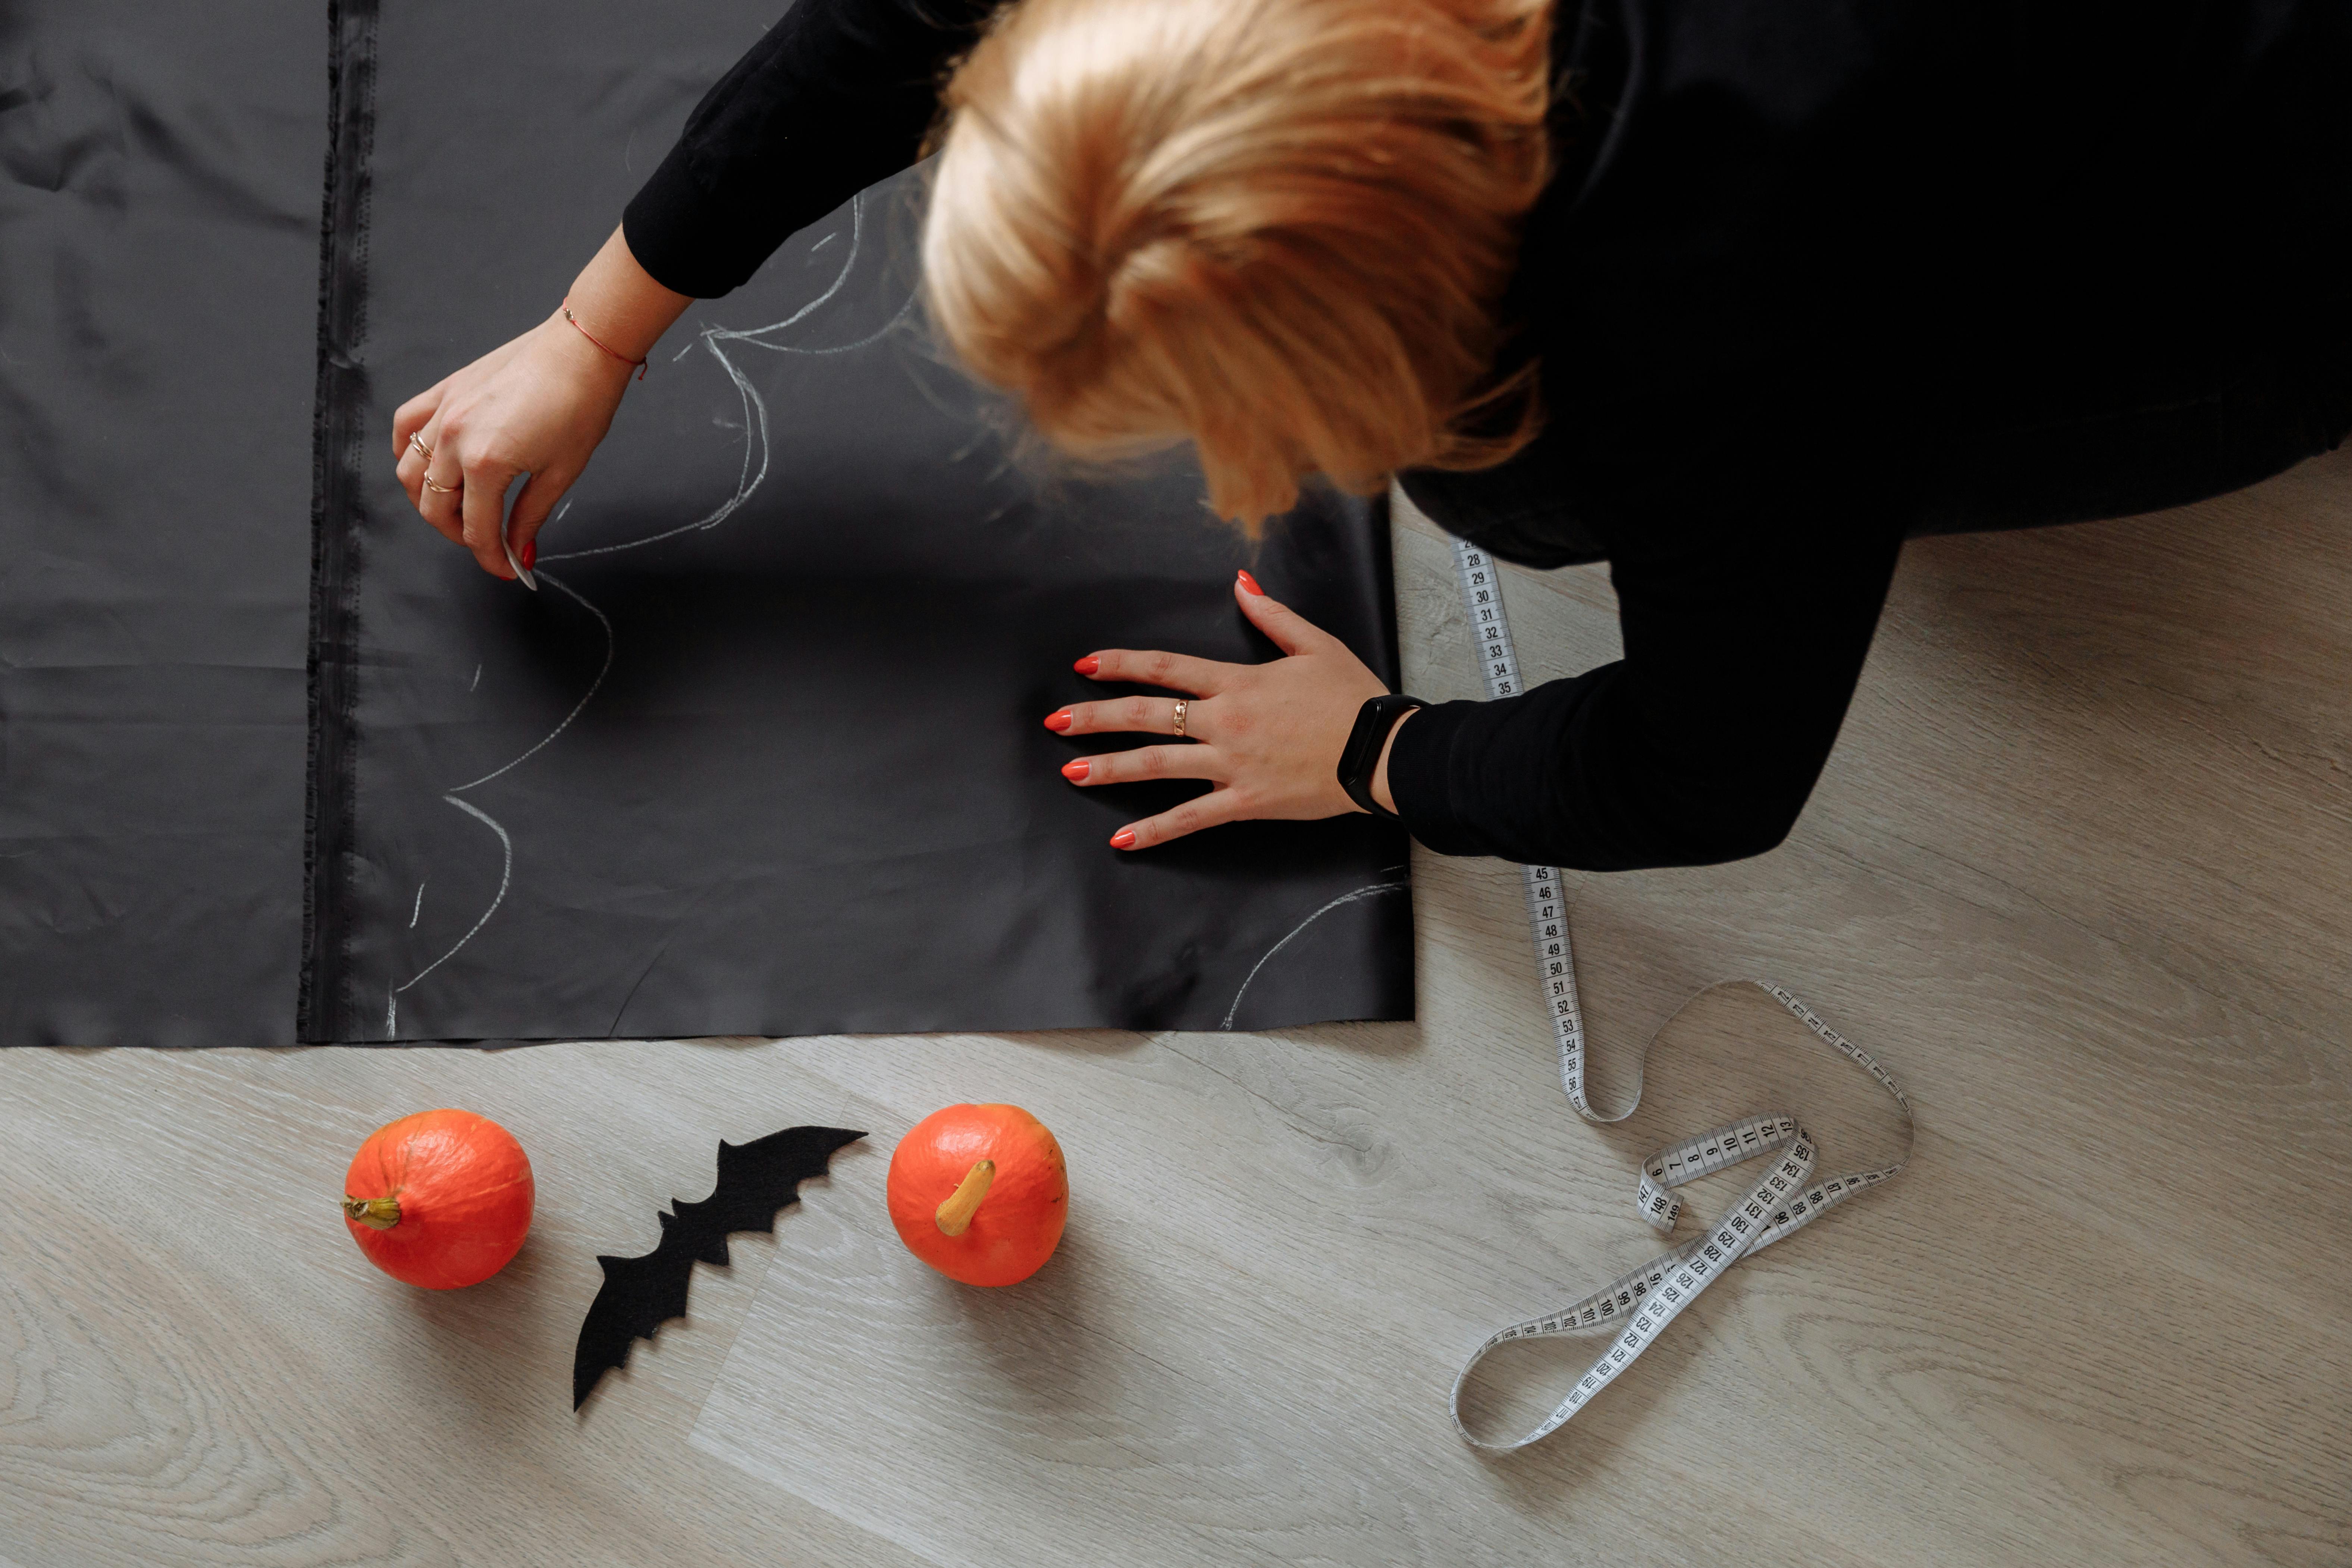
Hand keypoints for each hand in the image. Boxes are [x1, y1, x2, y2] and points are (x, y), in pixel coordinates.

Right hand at [392, 314, 632, 579]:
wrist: (581, 349)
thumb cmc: (580, 405)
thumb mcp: (560, 473)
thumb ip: (529, 516)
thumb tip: (518, 551)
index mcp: (485, 462)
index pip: (475, 528)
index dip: (490, 557)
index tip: (506, 569)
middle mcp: (453, 437)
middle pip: (434, 506)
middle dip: (459, 534)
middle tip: (486, 541)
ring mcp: (443, 411)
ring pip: (411, 472)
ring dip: (429, 500)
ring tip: (459, 509)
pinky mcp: (444, 390)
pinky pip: (406, 427)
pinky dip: (409, 452)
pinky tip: (429, 465)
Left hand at [1045, 569, 1412, 848]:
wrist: (1382, 751)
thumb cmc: (1353, 698)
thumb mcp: (1315, 645)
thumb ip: (1271, 615)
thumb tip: (1240, 584)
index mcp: (1238, 682)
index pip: (1166, 667)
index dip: (1121, 664)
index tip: (1087, 665)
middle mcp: (1225, 722)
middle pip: (1147, 714)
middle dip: (1095, 717)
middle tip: (1055, 722)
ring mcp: (1231, 764)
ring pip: (1157, 766)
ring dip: (1109, 768)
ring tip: (1070, 771)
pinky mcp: (1245, 801)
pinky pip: (1191, 818)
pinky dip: (1156, 831)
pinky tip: (1123, 840)